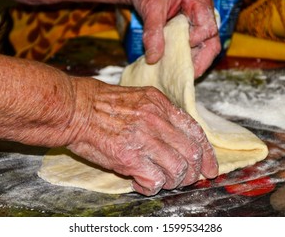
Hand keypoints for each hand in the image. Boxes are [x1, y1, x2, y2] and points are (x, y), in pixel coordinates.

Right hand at [65, 78, 217, 195]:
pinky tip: (141, 183)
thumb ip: (160, 114)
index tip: (210, 168)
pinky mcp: (129, 157)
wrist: (75, 108)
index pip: (195, 132)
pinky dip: (152, 187)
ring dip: (173, 181)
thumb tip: (178, 136)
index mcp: (160, 105)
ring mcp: (144, 139)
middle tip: (185, 179)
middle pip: (191, 154)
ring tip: (160, 180)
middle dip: (193, 172)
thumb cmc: (102, 104)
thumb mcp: (138, 98)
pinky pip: (156, 180)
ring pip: (178, 170)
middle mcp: (156, 121)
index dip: (207, 154)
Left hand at [127, 0, 220, 77]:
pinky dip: (184, 57)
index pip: (207, 27)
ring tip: (179, 75)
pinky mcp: (188, 29)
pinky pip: (192, 47)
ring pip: (204, 47)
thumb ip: (153, 32)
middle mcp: (203, 10)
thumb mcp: (150, 6)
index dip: (195, 41)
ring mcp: (197, 21)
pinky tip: (174, 67)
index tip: (178, 47)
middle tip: (186, 76)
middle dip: (201, 61)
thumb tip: (154, 58)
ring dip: (193, 61)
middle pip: (212, 41)